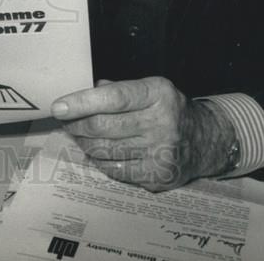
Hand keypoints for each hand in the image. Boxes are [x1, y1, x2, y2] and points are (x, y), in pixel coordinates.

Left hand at [51, 77, 235, 191]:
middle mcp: (162, 123)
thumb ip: (116, 90)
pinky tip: (96, 151)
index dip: (82, 102)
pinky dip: (99, 160)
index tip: (58, 107)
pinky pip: (115, 169)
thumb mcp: (148, 89)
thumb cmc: (167, 109)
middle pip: (104, 127)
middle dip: (77, 124)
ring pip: (105, 150)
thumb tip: (81, 93)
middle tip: (65, 121)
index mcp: (158, 94)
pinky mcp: (157, 176)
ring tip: (79, 135)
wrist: (205, 140)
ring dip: (84, 143)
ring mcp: (160, 152)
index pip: (113, 98)